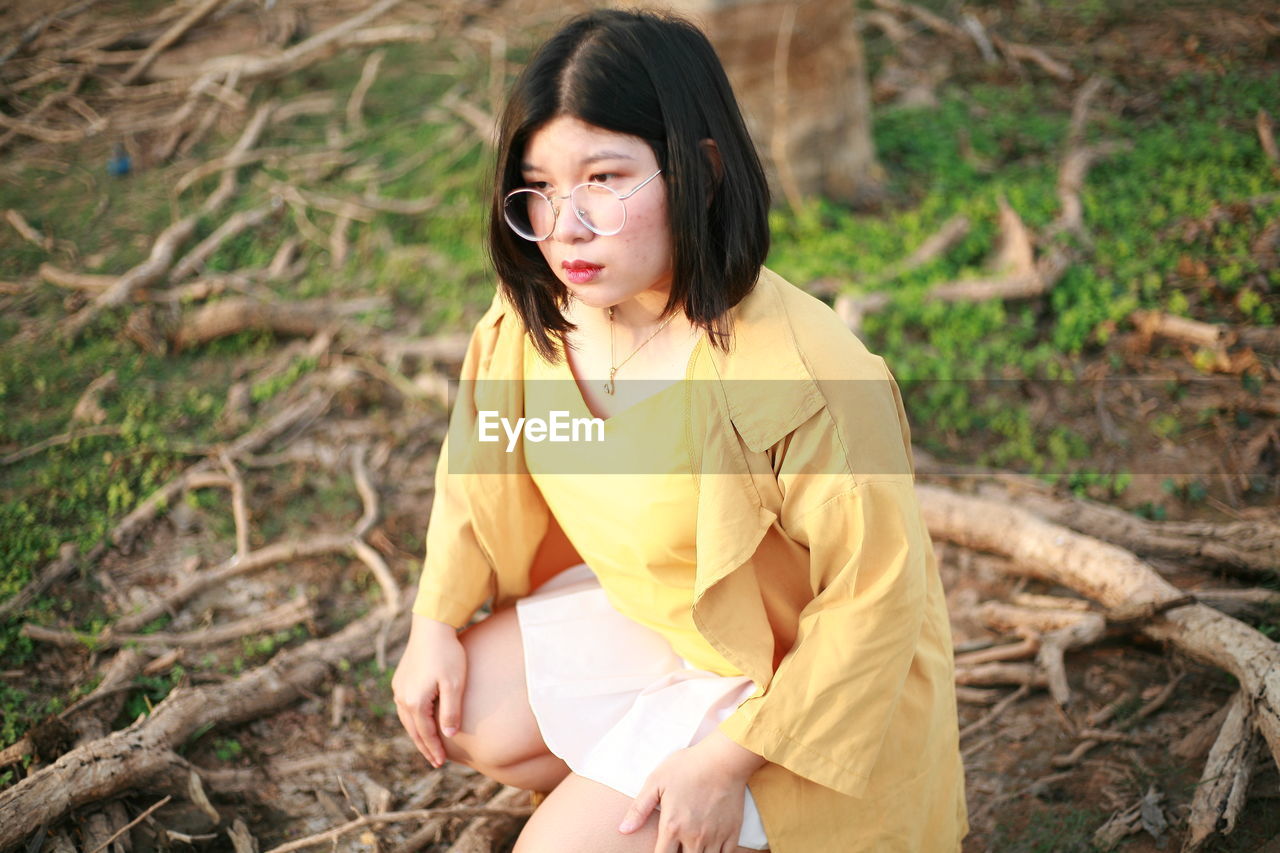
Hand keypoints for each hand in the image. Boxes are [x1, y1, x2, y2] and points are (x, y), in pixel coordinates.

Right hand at [392, 614, 466, 767]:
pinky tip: (420, 722)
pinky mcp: (400, 680)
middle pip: (414, 731)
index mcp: (415, 702)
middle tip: (435, 762)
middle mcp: (402, 698)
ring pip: (407, 721)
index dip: (434, 750)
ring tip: (428, 746)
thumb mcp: (455, 684)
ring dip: (418, 735)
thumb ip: (451, 711)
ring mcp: (399, 689)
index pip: (425, 734)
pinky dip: (414, 720)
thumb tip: (448, 735)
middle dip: (425, 747)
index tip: (441, 763)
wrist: (431, 628)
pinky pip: (405, 708)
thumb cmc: (447, 655)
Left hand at [618, 732, 765, 852]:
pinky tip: (709, 849)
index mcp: (672, 826)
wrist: (723, 759)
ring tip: (691, 847)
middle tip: (675, 846)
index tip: (659, 850)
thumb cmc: (688, 767)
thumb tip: (623, 829)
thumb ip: (639, 808)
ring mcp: (714, 837)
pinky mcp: (732, 834)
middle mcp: (693, 837)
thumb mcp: (656, 782)